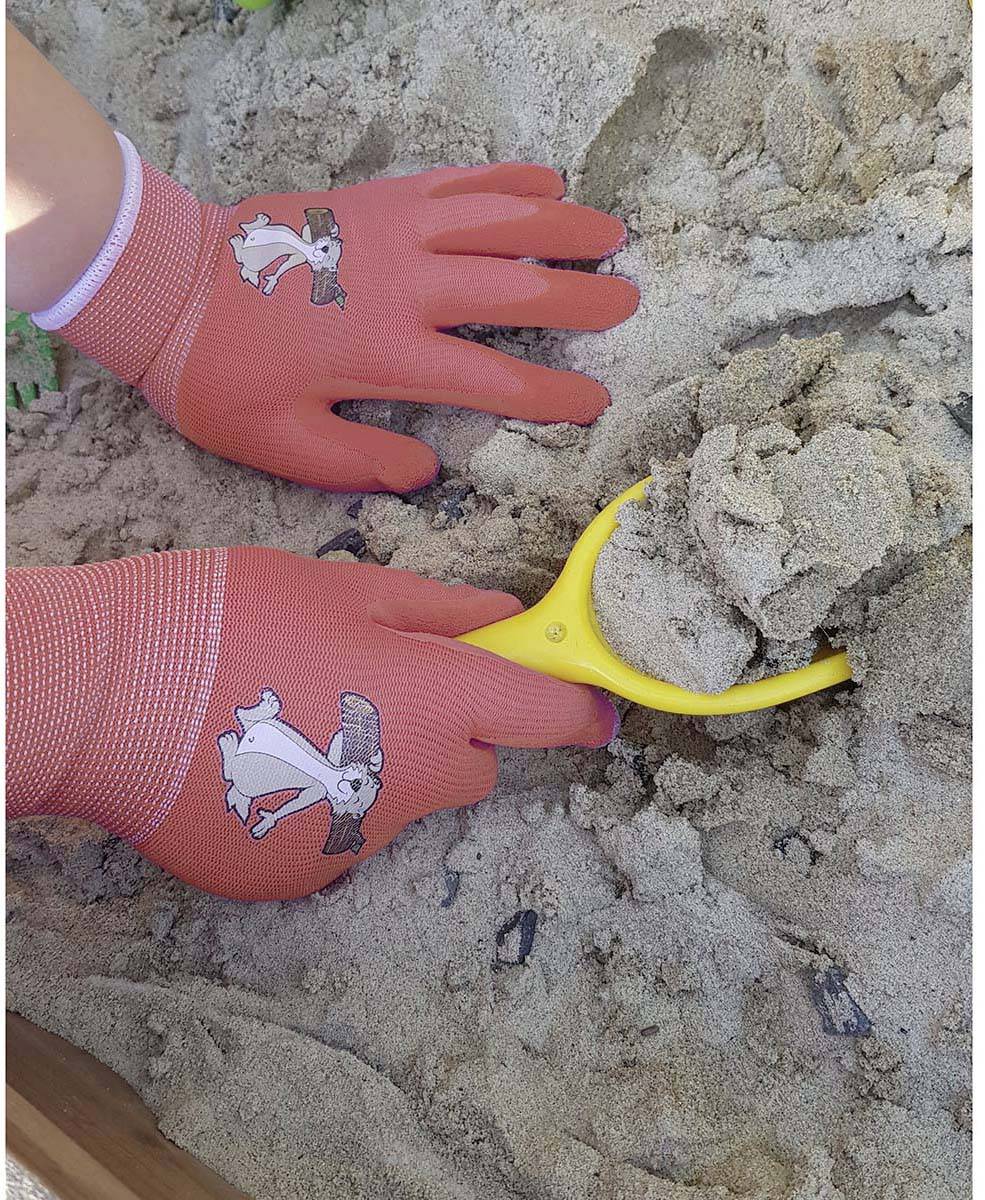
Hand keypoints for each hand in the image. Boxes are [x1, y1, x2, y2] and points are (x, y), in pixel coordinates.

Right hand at [7, 549, 617, 899]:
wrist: (105, 695)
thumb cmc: (227, 619)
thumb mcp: (339, 588)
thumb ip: (436, 611)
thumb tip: (506, 621)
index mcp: (434, 703)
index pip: (549, 717)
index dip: (579, 706)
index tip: (590, 704)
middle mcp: (410, 785)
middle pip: (475, 766)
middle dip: (454, 730)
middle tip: (385, 686)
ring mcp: (354, 841)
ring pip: (403, 800)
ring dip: (379, 766)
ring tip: (301, 719)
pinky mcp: (301, 877)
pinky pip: (342, 837)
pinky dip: (324, 807)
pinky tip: (267, 765)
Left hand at [42, 146, 638, 491]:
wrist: (168, 284)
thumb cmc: (222, 374)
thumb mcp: (280, 444)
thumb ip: (358, 463)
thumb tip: (424, 473)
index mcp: (388, 354)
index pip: (494, 379)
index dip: (553, 394)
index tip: (594, 400)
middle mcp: (405, 286)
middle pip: (514, 288)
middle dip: (580, 297)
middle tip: (627, 300)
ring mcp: (393, 232)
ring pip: (497, 220)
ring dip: (561, 225)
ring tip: (610, 232)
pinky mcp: (377, 198)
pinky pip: (456, 182)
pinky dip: (504, 179)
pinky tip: (543, 180)